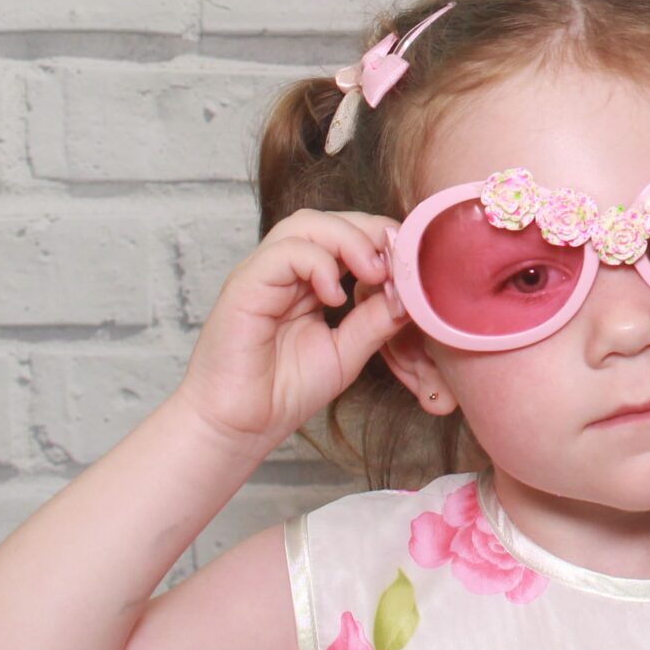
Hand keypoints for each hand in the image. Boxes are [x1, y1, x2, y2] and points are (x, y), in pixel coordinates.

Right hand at [173, 209, 407, 455]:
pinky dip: (318, 263)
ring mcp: (262, 274)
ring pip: (306, 224)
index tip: (409, 265)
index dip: (380, 240)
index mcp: (307, 281)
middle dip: (369, 231)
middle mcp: (283, 271)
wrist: (238, 429)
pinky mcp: (244, 285)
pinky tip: (335, 296)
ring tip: (372, 272)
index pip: (346, 234)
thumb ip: (376, 319)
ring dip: (348, 240)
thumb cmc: (283, 393)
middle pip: (328, 220)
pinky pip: (284, 252)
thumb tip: (412, 293)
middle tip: (396, 262)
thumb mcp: (347, 351)